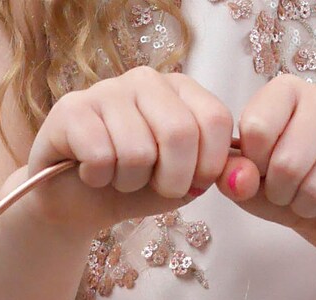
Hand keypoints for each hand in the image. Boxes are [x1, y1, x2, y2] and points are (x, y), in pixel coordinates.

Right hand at [23, 66, 234, 232]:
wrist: (78, 202)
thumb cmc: (135, 186)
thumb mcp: (185, 184)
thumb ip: (217, 176)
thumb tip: (243, 178)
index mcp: (181, 91)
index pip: (215, 119)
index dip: (208, 165)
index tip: (192, 184)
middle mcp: (146, 81)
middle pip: (179, 133)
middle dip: (172, 180)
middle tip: (155, 188)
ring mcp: (107, 90)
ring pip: (137, 150)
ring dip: (129, 183)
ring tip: (118, 177)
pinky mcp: (71, 109)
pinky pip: (100, 155)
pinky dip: (99, 178)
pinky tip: (91, 172)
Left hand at [218, 75, 315, 254]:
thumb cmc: (284, 185)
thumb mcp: (247, 180)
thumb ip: (232, 174)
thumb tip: (240, 178)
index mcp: (286, 91)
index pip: (257, 129)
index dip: (253, 166)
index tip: (260, 172)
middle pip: (288, 162)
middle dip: (281, 193)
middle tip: (286, 194)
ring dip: (308, 207)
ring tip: (311, 200)